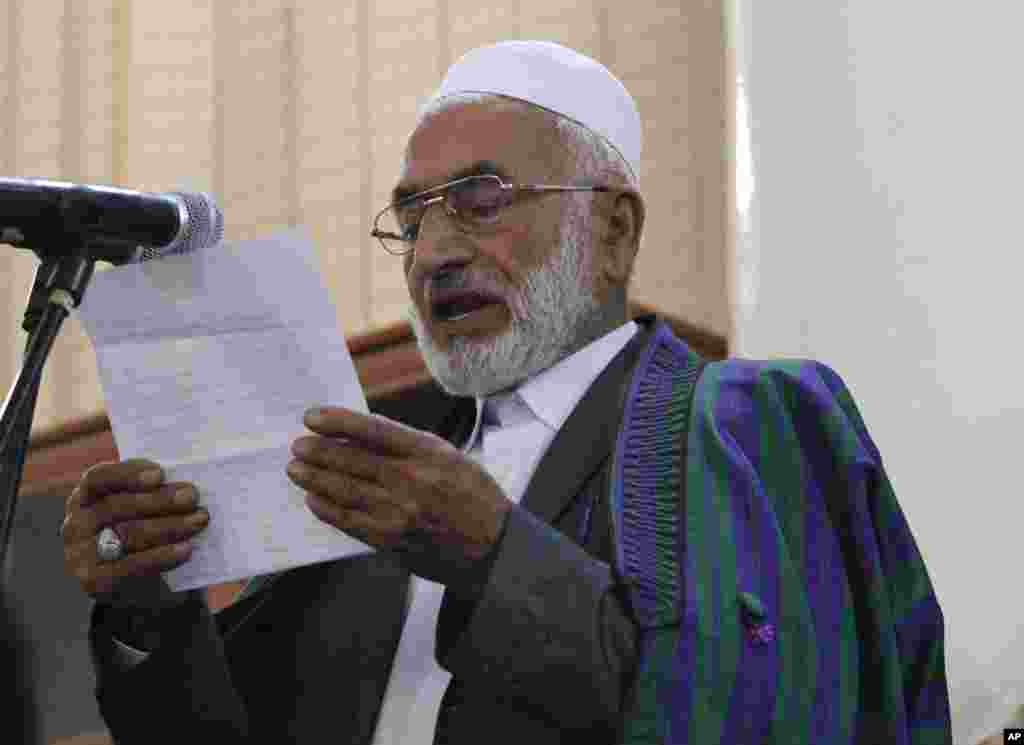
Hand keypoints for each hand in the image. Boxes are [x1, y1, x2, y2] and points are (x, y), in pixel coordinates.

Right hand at [61, 459, 209, 609]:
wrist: (135, 583)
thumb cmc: (141, 531)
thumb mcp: (140, 508)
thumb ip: (152, 492)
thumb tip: (182, 484)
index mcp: (84, 497)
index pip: (97, 478)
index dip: (128, 474)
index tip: (160, 474)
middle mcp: (75, 523)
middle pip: (117, 506)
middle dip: (159, 500)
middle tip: (192, 497)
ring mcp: (80, 554)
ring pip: (127, 534)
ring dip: (169, 525)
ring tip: (198, 520)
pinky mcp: (93, 581)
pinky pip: (131, 566)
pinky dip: (162, 556)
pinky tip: (186, 548)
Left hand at [287, 407, 512, 585]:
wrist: (492, 545)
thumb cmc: (470, 494)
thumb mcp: (447, 456)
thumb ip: (406, 444)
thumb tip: (359, 433)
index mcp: (428, 452)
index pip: (374, 430)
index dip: (338, 422)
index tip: (311, 417)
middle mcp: (412, 480)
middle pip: (353, 461)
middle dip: (318, 451)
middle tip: (297, 446)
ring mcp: (400, 512)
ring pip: (345, 491)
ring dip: (315, 479)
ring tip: (296, 469)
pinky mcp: (392, 540)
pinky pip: (351, 522)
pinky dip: (328, 509)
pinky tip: (314, 500)